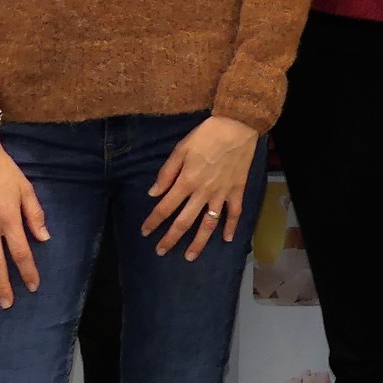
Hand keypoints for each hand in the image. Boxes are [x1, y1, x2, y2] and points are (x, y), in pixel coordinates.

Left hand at [142, 115, 260, 259]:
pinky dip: (231, 227)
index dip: (153, 221)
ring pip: (208, 224)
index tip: (145, 232)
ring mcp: (222, 194)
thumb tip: (154, 193)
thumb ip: (167, 172)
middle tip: (161, 251)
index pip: (165, 207)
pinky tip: (226, 239)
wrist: (237, 126)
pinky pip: (234, 213)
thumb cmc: (206, 134)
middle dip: (171, 238)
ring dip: (199, 242)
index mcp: (187, 181)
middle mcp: (203, 192)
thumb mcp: (181, 148)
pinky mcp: (237, 190)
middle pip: (184, 221)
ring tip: (190, 256)